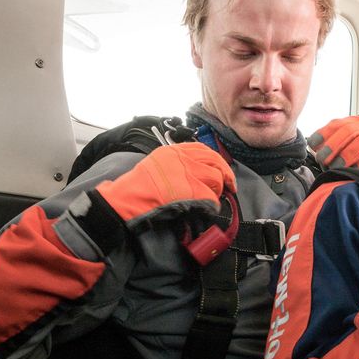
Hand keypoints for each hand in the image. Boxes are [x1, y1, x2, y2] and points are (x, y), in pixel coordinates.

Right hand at [95, 143, 235, 227]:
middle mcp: (182, 158)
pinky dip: (213, 205)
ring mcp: (187, 173)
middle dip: (226, 174)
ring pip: (216, 178)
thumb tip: (197, 171)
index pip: (202, 149)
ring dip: (217, 190)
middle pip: (215, 161)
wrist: (128, 199)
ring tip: (212, 198)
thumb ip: (176, 164)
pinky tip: (208, 209)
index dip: (215, 160)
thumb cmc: (138, 187)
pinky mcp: (191, 190)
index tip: (221, 169)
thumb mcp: (157, 164)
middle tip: (230, 185)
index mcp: (173, 151)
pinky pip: (212, 197)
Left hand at [308, 109, 358, 170]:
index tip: (314, 144)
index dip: (324, 133)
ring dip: (346, 156)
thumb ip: (339, 142)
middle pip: (349, 131)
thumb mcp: (357, 139)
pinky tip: (355, 171)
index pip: (339, 123)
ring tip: (336, 167)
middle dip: (333, 146)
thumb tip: (317, 150)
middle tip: (323, 160)